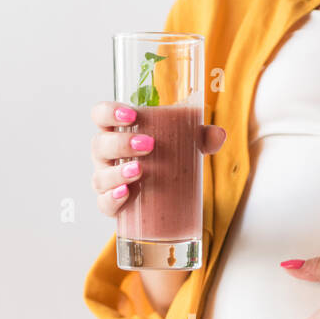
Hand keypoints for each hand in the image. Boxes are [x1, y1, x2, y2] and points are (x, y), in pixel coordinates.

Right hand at [89, 102, 225, 217]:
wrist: (159, 198)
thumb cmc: (163, 162)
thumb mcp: (183, 146)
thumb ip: (200, 138)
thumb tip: (219, 135)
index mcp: (117, 133)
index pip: (100, 116)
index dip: (109, 112)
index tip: (131, 114)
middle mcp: (106, 157)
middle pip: (100, 145)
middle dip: (121, 143)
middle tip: (148, 144)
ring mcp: (106, 181)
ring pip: (100, 176)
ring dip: (118, 173)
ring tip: (141, 170)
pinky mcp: (111, 206)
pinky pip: (104, 204)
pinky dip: (113, 199)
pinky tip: (126, 194)